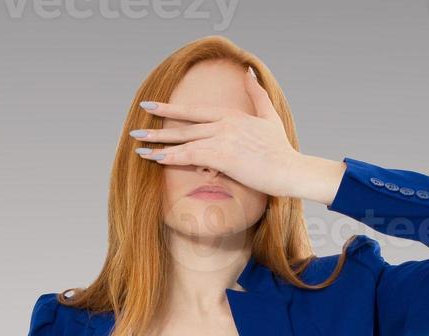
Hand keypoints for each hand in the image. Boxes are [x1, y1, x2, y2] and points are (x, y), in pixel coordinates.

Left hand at [132, 66, 343, 204]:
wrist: (291, 169)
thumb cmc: (280, 149)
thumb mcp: (269, 116)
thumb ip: (257, 94)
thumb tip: (249, 72)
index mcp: (231, 116)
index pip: (195, 112)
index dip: (172, 110)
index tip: (152, 106)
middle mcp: (224, 125)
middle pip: (185, 125)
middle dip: (159, 125)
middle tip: (137, 125)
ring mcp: (222, 139)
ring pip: (183, 140)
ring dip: (159, 146)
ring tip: (138, 148)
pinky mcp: (223, 157)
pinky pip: (191, 156)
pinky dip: (172, 157)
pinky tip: (157, 159)